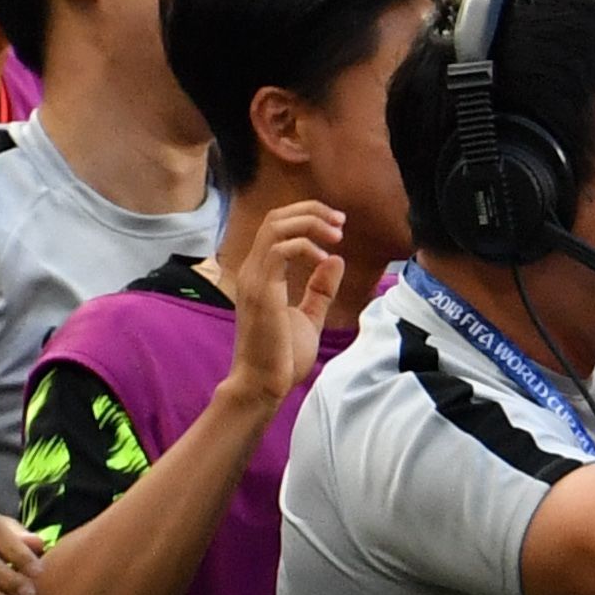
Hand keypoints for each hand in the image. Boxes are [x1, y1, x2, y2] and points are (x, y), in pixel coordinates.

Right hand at [221, 201, 349, 407]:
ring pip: (275, 227)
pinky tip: (324, 259)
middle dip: (311, 211)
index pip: (277, 226)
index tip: (338, 224)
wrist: (264, 383)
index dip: (307, 216)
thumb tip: (335, 260)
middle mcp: (252, 270)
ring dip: (310, 223)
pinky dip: (305, 246)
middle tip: (341, 220)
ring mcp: (254, 279)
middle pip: (275, 218)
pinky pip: (279, 250)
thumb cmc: (282, 355)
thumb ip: (320, 289)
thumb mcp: (309, 315)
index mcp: (262, 274)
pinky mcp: (261, 290)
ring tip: (337, 234)